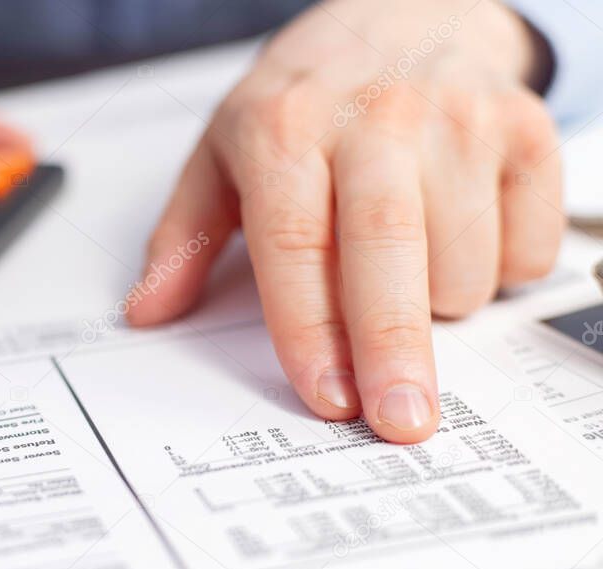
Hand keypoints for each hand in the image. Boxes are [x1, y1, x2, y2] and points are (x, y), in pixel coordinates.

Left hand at [128, 0, 562, 442]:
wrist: (403, 12)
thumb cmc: (307, 98)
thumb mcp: (223, 152)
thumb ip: (184, 238)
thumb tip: (150, 311)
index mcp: (285, 128)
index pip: (295, 245)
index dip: (310, 332)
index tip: (326, 396)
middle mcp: (376, 119)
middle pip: (387, 253)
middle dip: (393, 350)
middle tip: (399, 420)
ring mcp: (458, 119)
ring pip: (463, 265)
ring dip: (438, 304)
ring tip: (407, 266)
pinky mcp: (525, 130)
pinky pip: (526, 249)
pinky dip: (499, 273)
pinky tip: (462, 237)